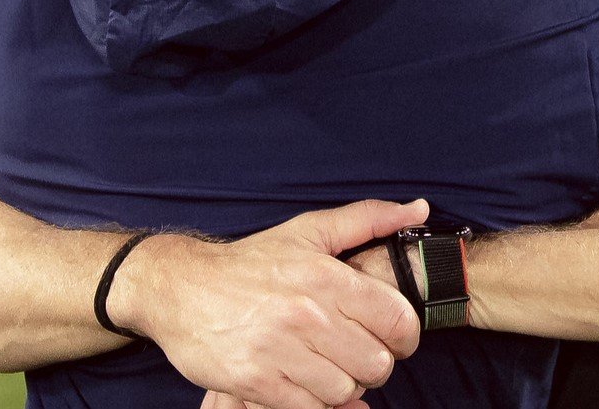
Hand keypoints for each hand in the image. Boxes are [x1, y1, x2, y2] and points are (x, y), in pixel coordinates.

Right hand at [118, 199, 428, 408]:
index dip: (404, 337)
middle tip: (355, 354)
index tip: (390, 338)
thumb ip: (368, 219)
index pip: (399, 321)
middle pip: (377, 363)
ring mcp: (280, 350)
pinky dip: (315, 404)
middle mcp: (306, 313)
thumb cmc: (250, 263)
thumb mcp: (308, 231)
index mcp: (326, 276)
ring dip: (342, 386)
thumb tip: (419, 208)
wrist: (179, 288)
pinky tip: (306, 385)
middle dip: (373, 364)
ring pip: (346, 390)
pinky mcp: (255, 382)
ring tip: (326, 368)